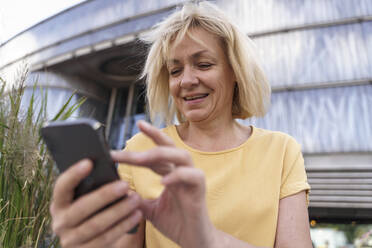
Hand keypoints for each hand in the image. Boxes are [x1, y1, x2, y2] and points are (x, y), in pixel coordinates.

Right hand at [50, 159, 142, 247]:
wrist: (90, 244)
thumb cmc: (94, 212)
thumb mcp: (86, 200)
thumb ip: (92, 187)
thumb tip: (109, 167)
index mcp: (59, 203)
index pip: (61, 187)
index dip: (73, 174)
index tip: (89, 162)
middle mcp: (60, 222)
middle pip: (82, 207)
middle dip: (105, 195)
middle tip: (126, 184)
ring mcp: (70, 240)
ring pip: (96, 224)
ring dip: (119, 211)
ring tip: (136, 199)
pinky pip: (106, 238)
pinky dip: (123, 226)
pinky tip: (137, 215)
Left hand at [111, 121, 215, 247]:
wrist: (194, 241)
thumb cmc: (176, 223)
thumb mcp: (149, 210)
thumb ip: (136, 200)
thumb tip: (117, 192)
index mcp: (171, 174)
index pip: (159, 151)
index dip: (151, 136)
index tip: (139, 124)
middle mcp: (182, 173)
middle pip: (169, 148)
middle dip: (152, 140)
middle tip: (129, 143)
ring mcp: (192, 181)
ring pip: (182, 156)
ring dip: (162, 154)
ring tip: (141, 159)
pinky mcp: (200, 192)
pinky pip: (193, 176)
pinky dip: (178, 176)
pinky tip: (164, 181)